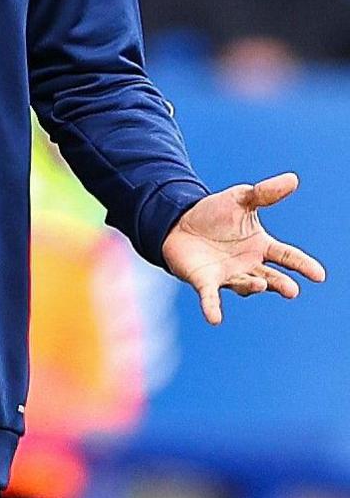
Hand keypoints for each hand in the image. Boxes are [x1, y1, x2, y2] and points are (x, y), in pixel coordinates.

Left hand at [161, 172, 325, 324]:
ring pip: (245, 285)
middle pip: (271, 277)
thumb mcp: (240, 199)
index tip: (319, 275)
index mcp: (261, 246)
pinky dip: (213, 308)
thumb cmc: (214, 213)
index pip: (287, 256)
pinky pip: (210, 297)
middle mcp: (248, 265)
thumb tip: (293, 179)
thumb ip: (265, 193)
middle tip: (291, 290)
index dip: (303, 265)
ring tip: (261, 284)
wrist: (178, 221)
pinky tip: (215, 319)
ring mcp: (228, 275)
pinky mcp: (204, 281)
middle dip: (281, 284)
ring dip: (252, 286)